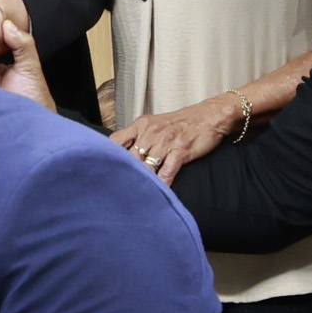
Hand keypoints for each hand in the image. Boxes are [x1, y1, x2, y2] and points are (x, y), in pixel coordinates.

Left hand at [110, 98, 239, 183]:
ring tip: (134, 196)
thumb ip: (137, 137)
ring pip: (146, 166)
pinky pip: (167, 171)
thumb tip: (120, 153)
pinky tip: (157, 194)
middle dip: (123, 174)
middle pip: (129, 158)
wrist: (210, 116)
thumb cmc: (182, 123)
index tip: (102, 170)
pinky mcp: (180, 151)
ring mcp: (165, 142)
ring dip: (141, 182)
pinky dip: (162, 184)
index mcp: (141, 125)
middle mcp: (150, 133)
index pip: (115, 140)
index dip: (106, 156)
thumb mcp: (154, 124)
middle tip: (115, 190)